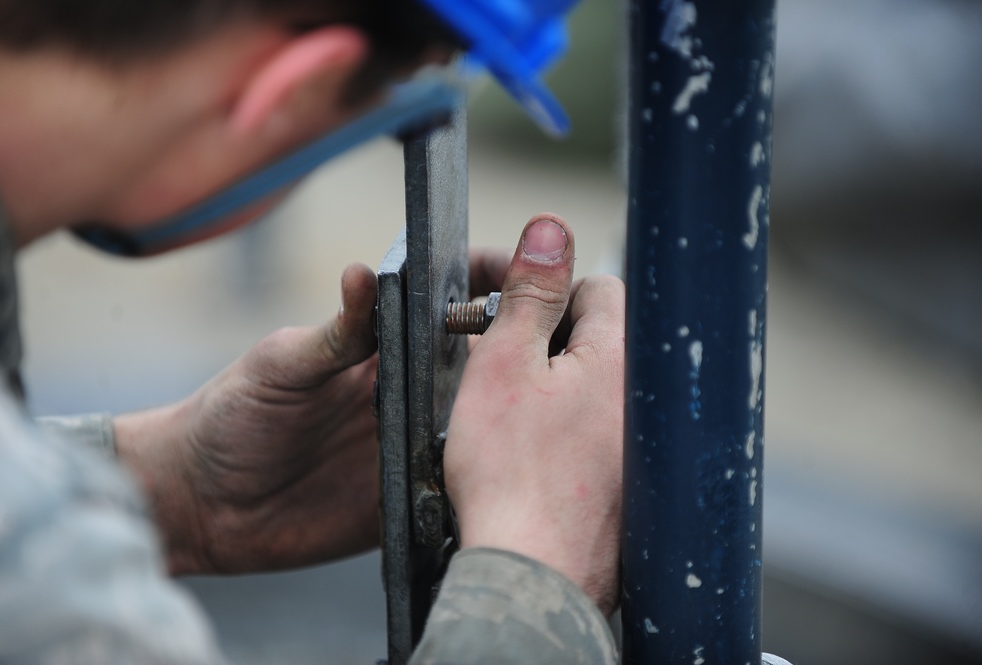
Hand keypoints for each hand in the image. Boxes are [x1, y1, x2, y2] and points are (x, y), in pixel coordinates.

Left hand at [114, 250, 515, 575]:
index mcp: (386, 350)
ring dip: (512, 420)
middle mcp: (411, 395)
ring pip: (485, 428)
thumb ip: (333, 333)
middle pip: (488, 365)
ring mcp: (414, 447)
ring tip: (546, 415)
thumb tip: (363, 272)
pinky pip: (459, 489)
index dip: (496, 284)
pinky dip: (484, 484)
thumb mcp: (281, 364)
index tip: (535, 275)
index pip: (454, 306)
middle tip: (562, 350)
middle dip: (529, 350)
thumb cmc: (232, 417)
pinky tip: (505, 478)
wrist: (200, 503)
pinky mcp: (408, 500)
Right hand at [444, 214, 624, 614]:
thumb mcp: (504, 365)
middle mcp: (648, 398)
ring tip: (510, 411)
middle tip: (496, 361)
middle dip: (548, 336)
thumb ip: (528, 293)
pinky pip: (603, 431)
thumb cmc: (512, 478)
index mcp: (623, 357)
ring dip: (557, 382)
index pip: (596, 289)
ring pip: (598, 385)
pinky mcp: (636, 485)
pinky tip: (536, 452)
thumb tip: (549, 229)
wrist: (533, 576)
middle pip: (599, 337)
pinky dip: (571, 428)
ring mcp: (647, 446)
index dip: (541, 291)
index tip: (501, 308)